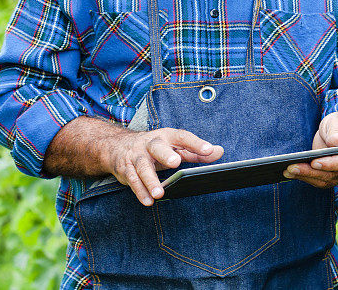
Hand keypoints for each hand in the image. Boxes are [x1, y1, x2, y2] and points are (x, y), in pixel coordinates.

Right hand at [103, 128, 223, 205]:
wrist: (118, 146)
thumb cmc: (156, 148)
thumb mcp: (176, 147)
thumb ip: (196, 151)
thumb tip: (219, 151)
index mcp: (167, 136)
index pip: (182, 137)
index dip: (196, 143)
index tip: (209, 150)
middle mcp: (150, 143)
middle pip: (158, 147)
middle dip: (166, 154)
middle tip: (176, 163)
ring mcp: (136, 156)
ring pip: (143, 167)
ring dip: (151, 181)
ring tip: (160, 193)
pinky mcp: (126, 169)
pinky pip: (132, 181)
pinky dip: (140, 191)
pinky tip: (148, 201)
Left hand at [283, 107, 337, 187]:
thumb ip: (336, 131)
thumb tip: (336, 143)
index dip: (331, 164)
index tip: (315, 162)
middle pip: (333, 175)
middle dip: (311, 172)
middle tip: (292, 167)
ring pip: (324, 181)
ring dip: (305, 176)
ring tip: (287, 170)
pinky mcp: (331, 177)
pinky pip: (318, 180)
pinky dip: (304, 177)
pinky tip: (290, 172)